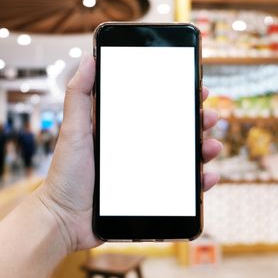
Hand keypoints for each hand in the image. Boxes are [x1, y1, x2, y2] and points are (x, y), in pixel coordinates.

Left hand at [36, 57, 221, 252]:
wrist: (64, 219)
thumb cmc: (65, 174)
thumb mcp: (73, 130)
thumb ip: (79, 95)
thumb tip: (88, 58)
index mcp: (124, 130)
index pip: (157, 108)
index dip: (178, 97)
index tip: (194, 87)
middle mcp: (139, 149)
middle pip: (176, 131)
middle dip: (197, 122)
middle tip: (208, 116)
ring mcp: (148, 172)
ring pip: (184, 157)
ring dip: (204, 150)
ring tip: (212, 146)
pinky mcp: (152, 196)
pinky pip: (182, 188)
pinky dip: (200, 182)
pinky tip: (208, 177)